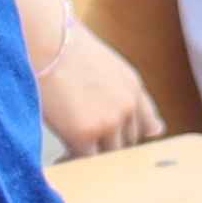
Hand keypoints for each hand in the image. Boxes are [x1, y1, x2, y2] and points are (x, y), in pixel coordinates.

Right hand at [32, 13, 160, 157]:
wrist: (45, 40)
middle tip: (85, 151)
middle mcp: (127, 106)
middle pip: (127, 143)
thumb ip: (128, 96)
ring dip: (93, 158)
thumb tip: (156, 132)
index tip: (114, 144)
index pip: (146, 126)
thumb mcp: (107, 67)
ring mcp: (109, 122)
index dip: (128, 138)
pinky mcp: (85, 134)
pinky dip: (73, 162)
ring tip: (70, 156)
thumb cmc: (63, 49)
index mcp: (134, 88)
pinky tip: (60, 160)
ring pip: (108, 154)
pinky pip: (85, 161)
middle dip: (109, 148)